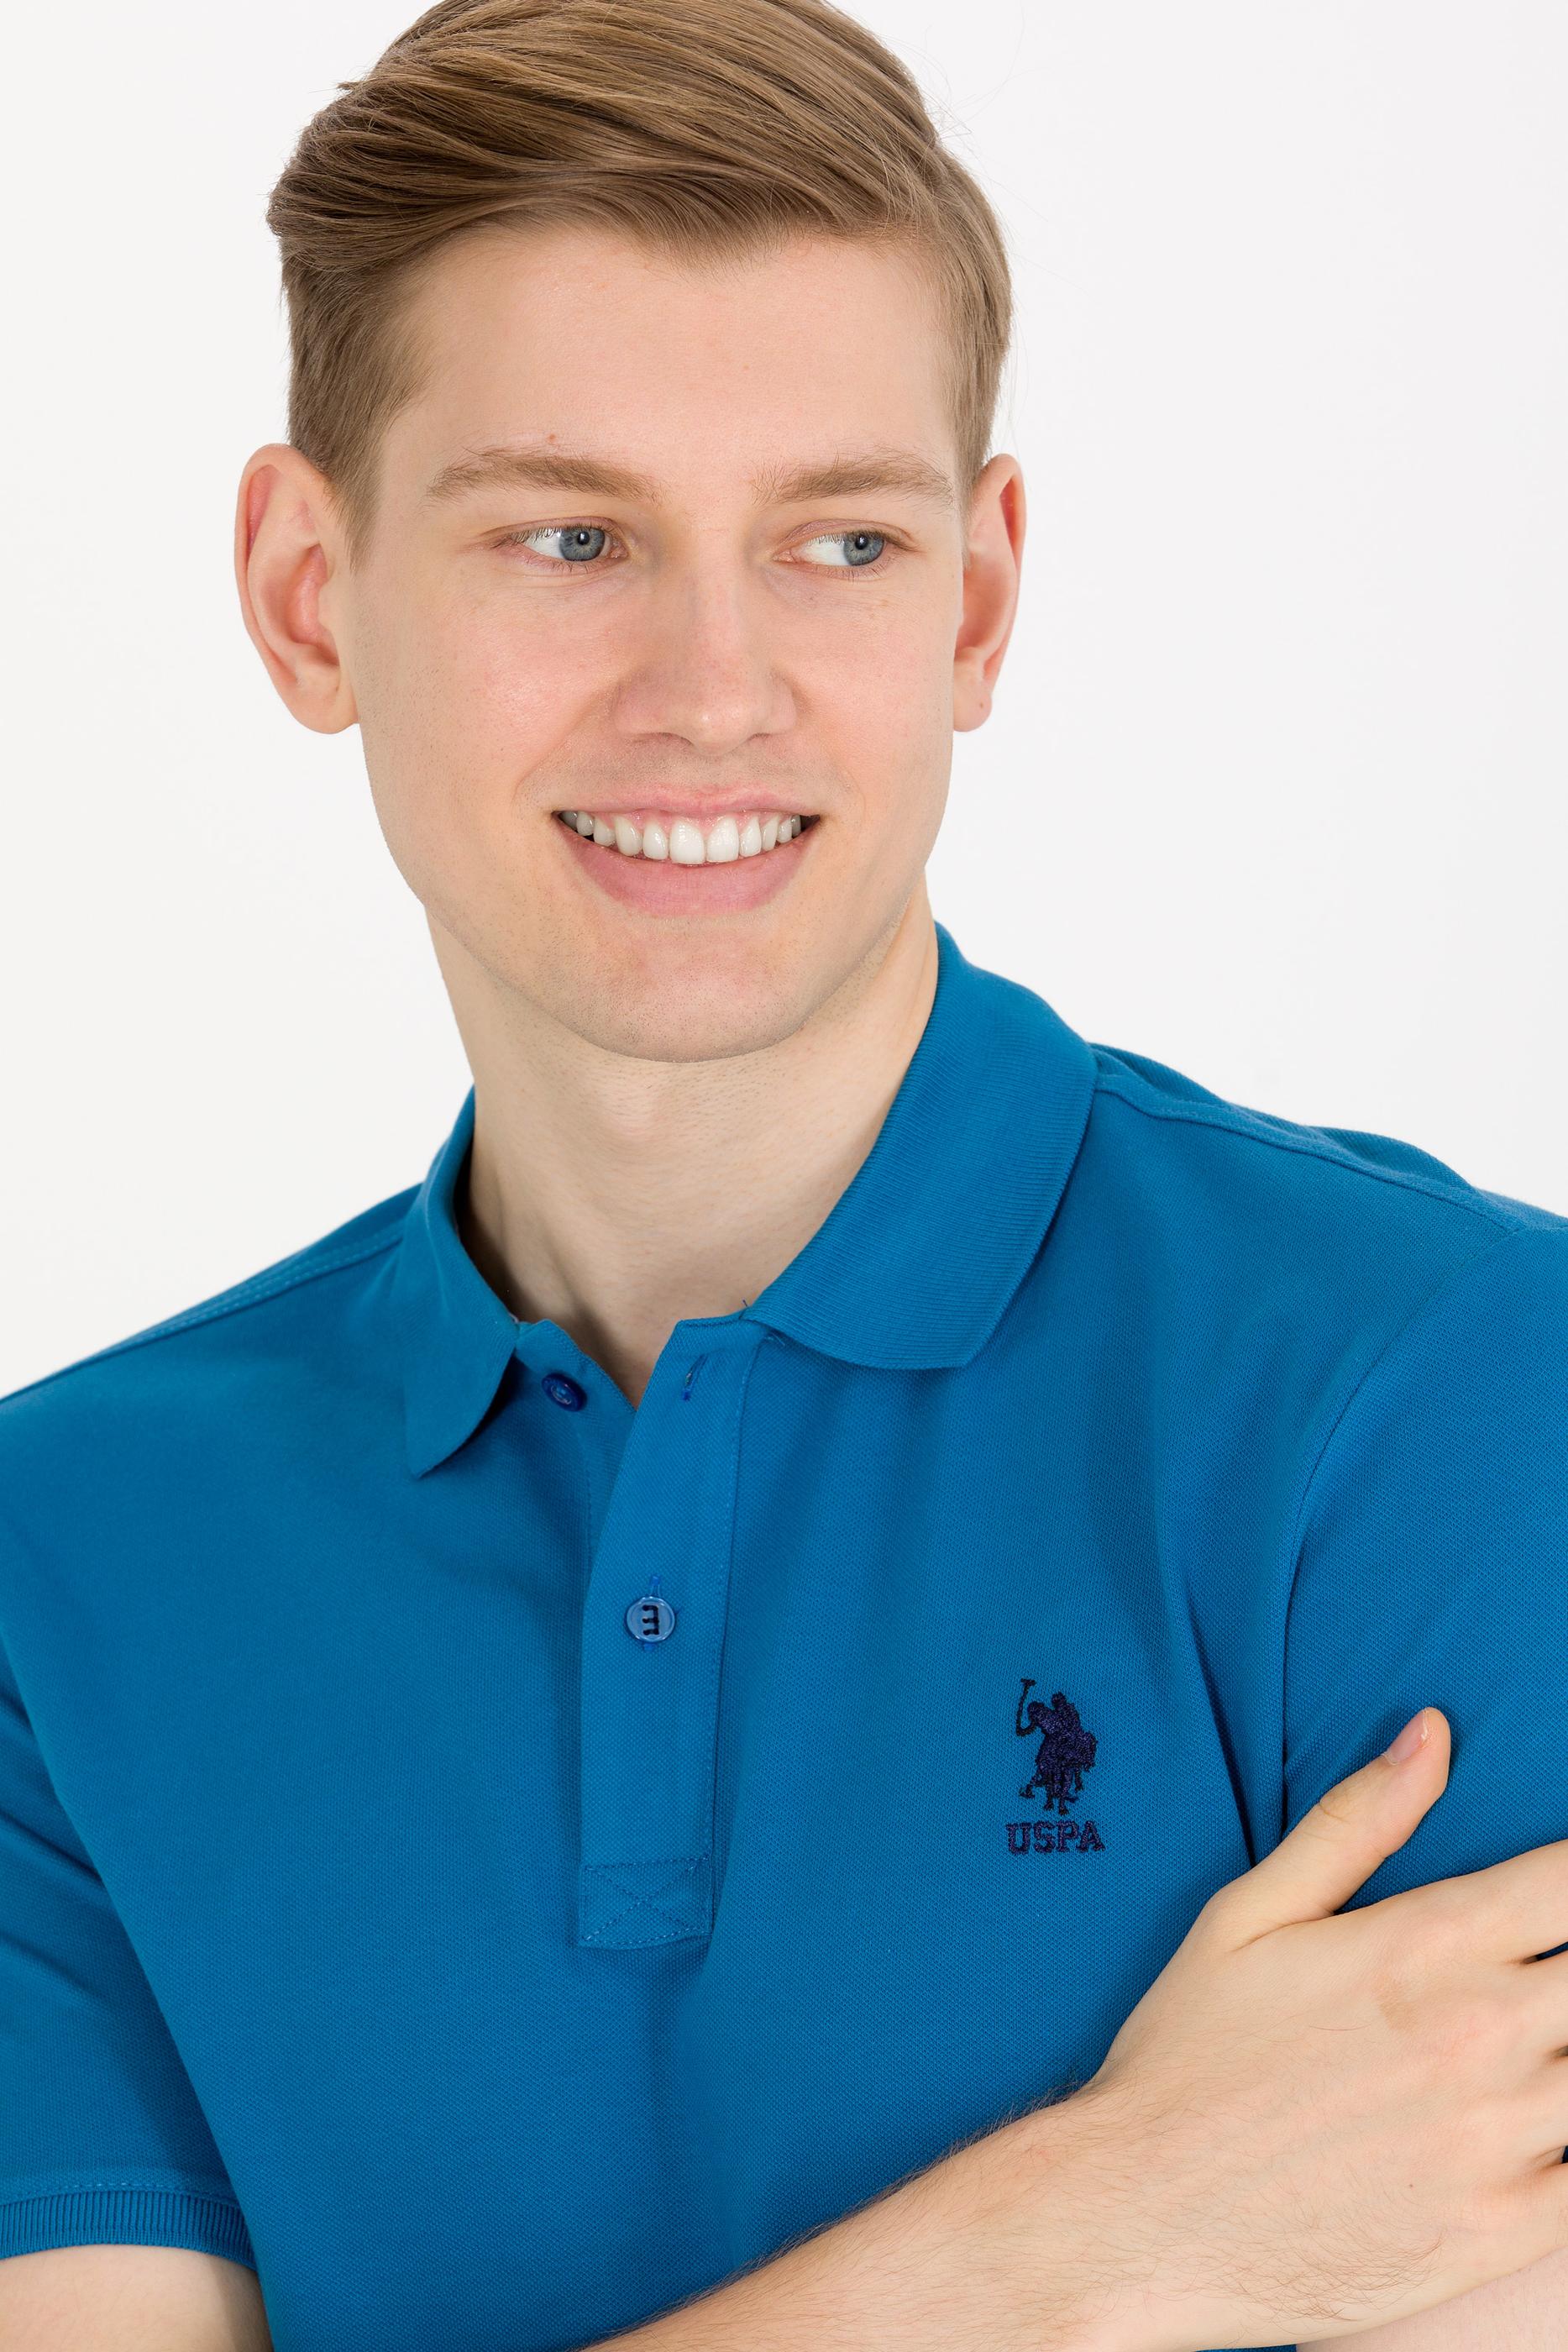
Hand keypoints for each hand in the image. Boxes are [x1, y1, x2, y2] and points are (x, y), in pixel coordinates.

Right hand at [1037, 1708, 1567, 2348]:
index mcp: (1426, 1944)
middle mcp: (1481, 2033)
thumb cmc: (1189, 2056)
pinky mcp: (1504, 2231)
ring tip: (1540, 2042)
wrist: (1143, 2215)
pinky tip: (1546, 2125)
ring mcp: (1500, 2140)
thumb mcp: (1248, 1914)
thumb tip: (1431, 1731)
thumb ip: (1356, 1821)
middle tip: (1539, 1974)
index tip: (1557, 1890)